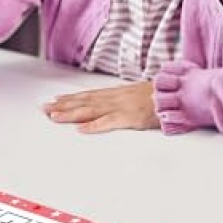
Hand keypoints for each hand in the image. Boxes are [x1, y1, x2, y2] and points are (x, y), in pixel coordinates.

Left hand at [42, 82, 159, 132]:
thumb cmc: (162, 95)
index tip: (55, 100)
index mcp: (117, 93)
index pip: (89, 95)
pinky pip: (109, 122)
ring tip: (54, 116)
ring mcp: (121, 106)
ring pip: (90, 110)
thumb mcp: (139, 94)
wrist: (178, 93)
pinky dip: (94, 126)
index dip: (71, 98)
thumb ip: (125, 98)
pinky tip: (81, 129)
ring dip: (71, 114)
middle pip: (84, 102)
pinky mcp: (130, 117)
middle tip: (45, 109)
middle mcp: (115, 97)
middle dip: (64, 105)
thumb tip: (114, 102)